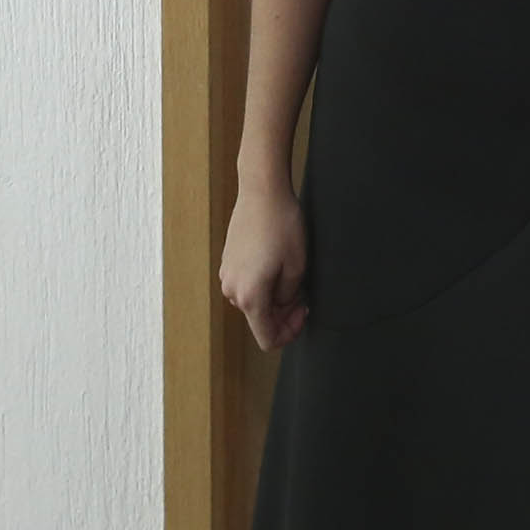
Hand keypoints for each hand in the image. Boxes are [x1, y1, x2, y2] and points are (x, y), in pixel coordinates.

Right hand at [219, 182, 309, 350]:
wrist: (262, 191)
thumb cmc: (282, 225)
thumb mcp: (297, 267)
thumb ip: (288, 297)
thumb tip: (281, 304)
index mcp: (250, 296)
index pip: (267, 338)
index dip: (289, 333)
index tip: (302, 314)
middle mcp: (232, 290)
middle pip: (260, 320)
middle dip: (283, 314)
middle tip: (303, 294)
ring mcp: (227, 275)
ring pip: (253, 302)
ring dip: (273, 298)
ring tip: (291, 275)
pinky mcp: (228, 262)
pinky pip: (246, 285)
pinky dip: (262, 284)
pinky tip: (277, 264)